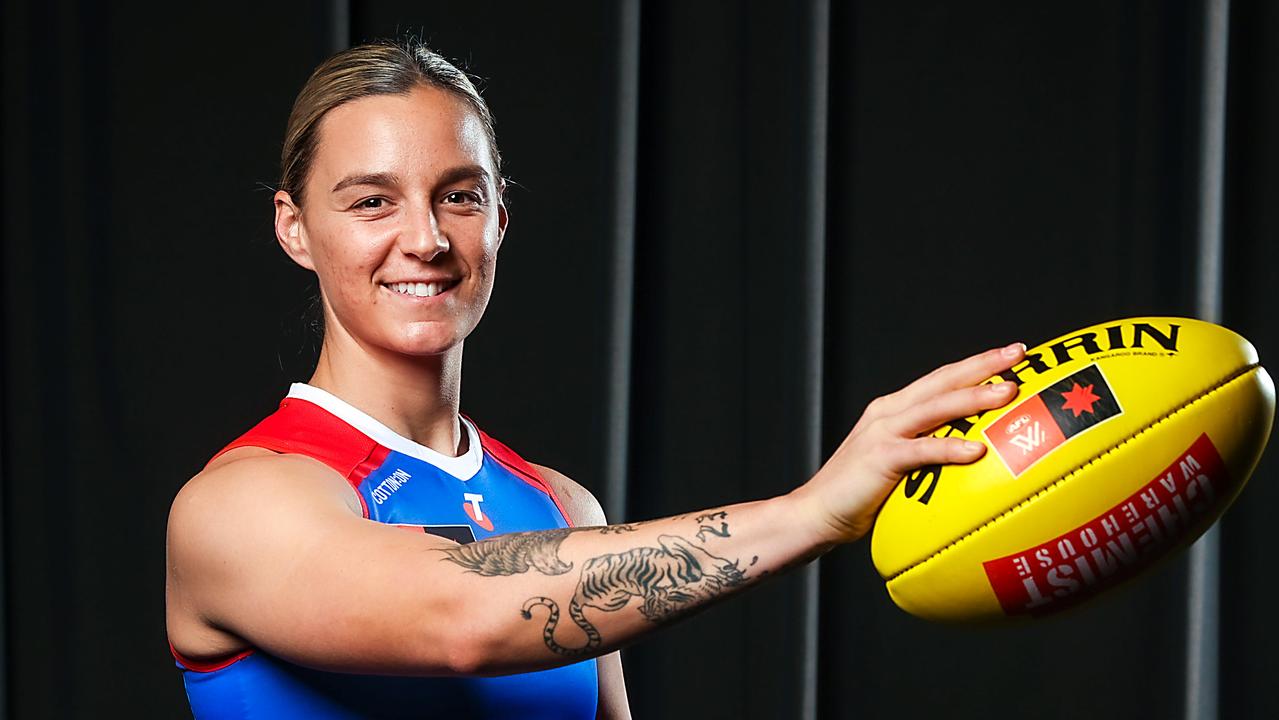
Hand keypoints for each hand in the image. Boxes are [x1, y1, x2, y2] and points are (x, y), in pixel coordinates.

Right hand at [789, 342, 1025, 544]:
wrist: (816, 511)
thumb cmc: (860, 496)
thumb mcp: (898, 466)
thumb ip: (927, 455)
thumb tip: (973, 461)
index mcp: (893, 409)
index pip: (941, 379)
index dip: (975, 364)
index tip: (1010, 354)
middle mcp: (888, 412)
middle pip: (942, 380)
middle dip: (982, 365)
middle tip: (1017, 353)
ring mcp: (882, 432)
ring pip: (936, 406)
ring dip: (973, 397)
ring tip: (1008, 392)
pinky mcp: (880, 457)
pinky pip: (921, 450)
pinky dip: (949, 447)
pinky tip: (976, 450)